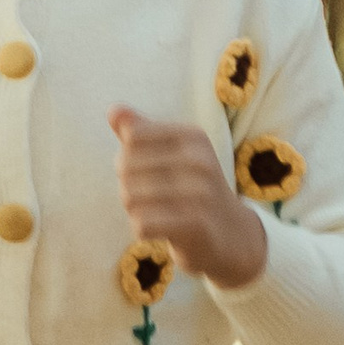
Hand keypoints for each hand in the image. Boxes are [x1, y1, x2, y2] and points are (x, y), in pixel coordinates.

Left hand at [109, 107, 266, 285]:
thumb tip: (112, 109)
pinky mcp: (195, 225)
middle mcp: (200, 160)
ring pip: (130, 196)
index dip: (127, 157)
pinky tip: (158, 230)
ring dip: (133, 210)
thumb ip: (141, 131)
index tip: (144, 171)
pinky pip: (142, 224)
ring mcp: (201, 193)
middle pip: (126, 167)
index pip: (133, 137)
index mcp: (193, 136)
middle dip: (126, 186)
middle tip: (147, 198)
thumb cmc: (191, 190)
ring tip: (153, 213)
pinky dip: (142, 230)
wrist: (231, 235)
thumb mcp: (172, 154)